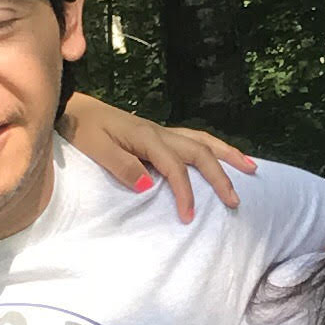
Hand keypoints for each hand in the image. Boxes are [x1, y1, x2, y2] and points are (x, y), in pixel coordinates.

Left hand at [64, 92, 254, 216]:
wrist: (74, 107)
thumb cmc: (83, 128)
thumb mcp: (96, 148)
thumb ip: (122, 166)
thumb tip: (148, 185)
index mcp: (147, 138)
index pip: (176, 168)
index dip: (185, 193)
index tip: (188, 217)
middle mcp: (160, 133)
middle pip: (201, 152)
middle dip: (221, 176)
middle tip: (235, 201)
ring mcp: (161, 132)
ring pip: (203, 141)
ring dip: (228, 155)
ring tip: (251, 168)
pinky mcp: (158, 134)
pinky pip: (195, 140)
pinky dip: (214, 148)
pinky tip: (222, 157)